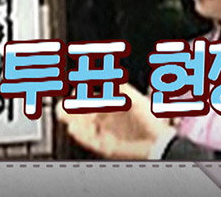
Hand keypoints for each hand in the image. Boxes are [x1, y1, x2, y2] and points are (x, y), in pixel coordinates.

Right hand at [56, 84, 173, 159]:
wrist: (157, 141)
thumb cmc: (149, 118)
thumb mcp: (133, 97)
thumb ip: (118, 85)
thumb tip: (106, 73)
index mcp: (110, 106)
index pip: (88, 100)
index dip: (79, 96)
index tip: (75, 91)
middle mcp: (105, 120)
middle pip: (81, 115)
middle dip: (70, 110)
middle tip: (63, 108)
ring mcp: (104, 133)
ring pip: (82, 128)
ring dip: (74, 123)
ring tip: (67, 118)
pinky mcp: (105, 147)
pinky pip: (89, 141)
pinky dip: (81, 135)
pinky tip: (74, 129)